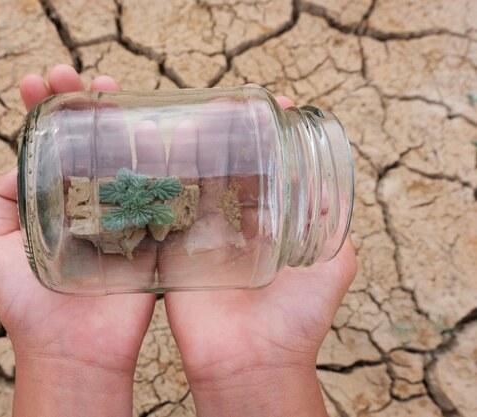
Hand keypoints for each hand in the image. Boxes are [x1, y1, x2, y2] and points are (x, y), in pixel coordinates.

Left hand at [0, 65, 155, 416]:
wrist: (72, 349)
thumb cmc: (26, 303)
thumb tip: (17, 163)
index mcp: (52, 202)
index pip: (50, 146)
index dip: (44, 113)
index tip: (38, 82)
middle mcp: (88, 201)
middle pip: (89, 143)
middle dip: (81, 105)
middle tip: (74, 75)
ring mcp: (122, 214)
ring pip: (125, 157)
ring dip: (120, 121)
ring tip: (112, 89)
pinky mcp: (152, 232)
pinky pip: (160, 189)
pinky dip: (162, 158)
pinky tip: (156, 127)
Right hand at [162, 94, 356, 415]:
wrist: (254, 362)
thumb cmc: (299, 318)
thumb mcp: (333, 262)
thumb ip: (332, 222)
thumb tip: (332, 181)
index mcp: (267, 225)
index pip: (260, 170)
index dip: (262, 137)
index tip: (263, 103)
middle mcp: (231, 226)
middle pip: (221, 169)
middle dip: (220, 135)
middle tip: (217, 104)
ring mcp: (199, 237)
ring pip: (190, 183)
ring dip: (188, 151)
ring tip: (188, 119)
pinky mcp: (172, 254)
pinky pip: (162, 213)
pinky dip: (159, 184)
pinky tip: (157, 155)